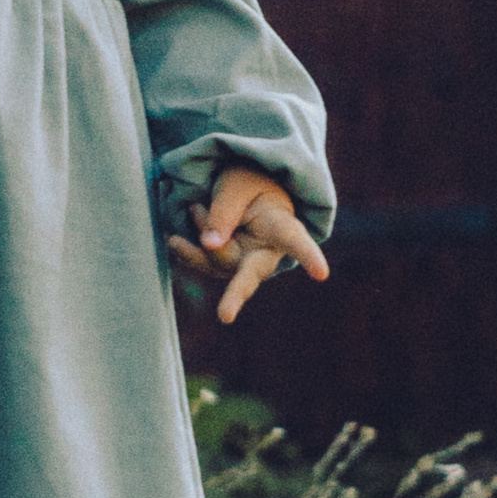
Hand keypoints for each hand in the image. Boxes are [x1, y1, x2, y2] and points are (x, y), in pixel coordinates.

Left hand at [167, 168, 330, 326]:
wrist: (243, 190)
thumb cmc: (249, 181)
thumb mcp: (236, 185)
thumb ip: (223, 212)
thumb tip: (208, 246)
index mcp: (281, 225)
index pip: (294, 240)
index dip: (309, 256)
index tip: (322, 274)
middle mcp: (265, 252)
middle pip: (250, 273)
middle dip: (236, 294)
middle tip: (224, 316)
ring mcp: (243, 263)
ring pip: (217, 260)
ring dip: (201, 229)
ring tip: (197, 205)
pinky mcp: (224, 267)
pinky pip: (202, 265)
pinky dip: (187, 249)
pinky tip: (174, 239)